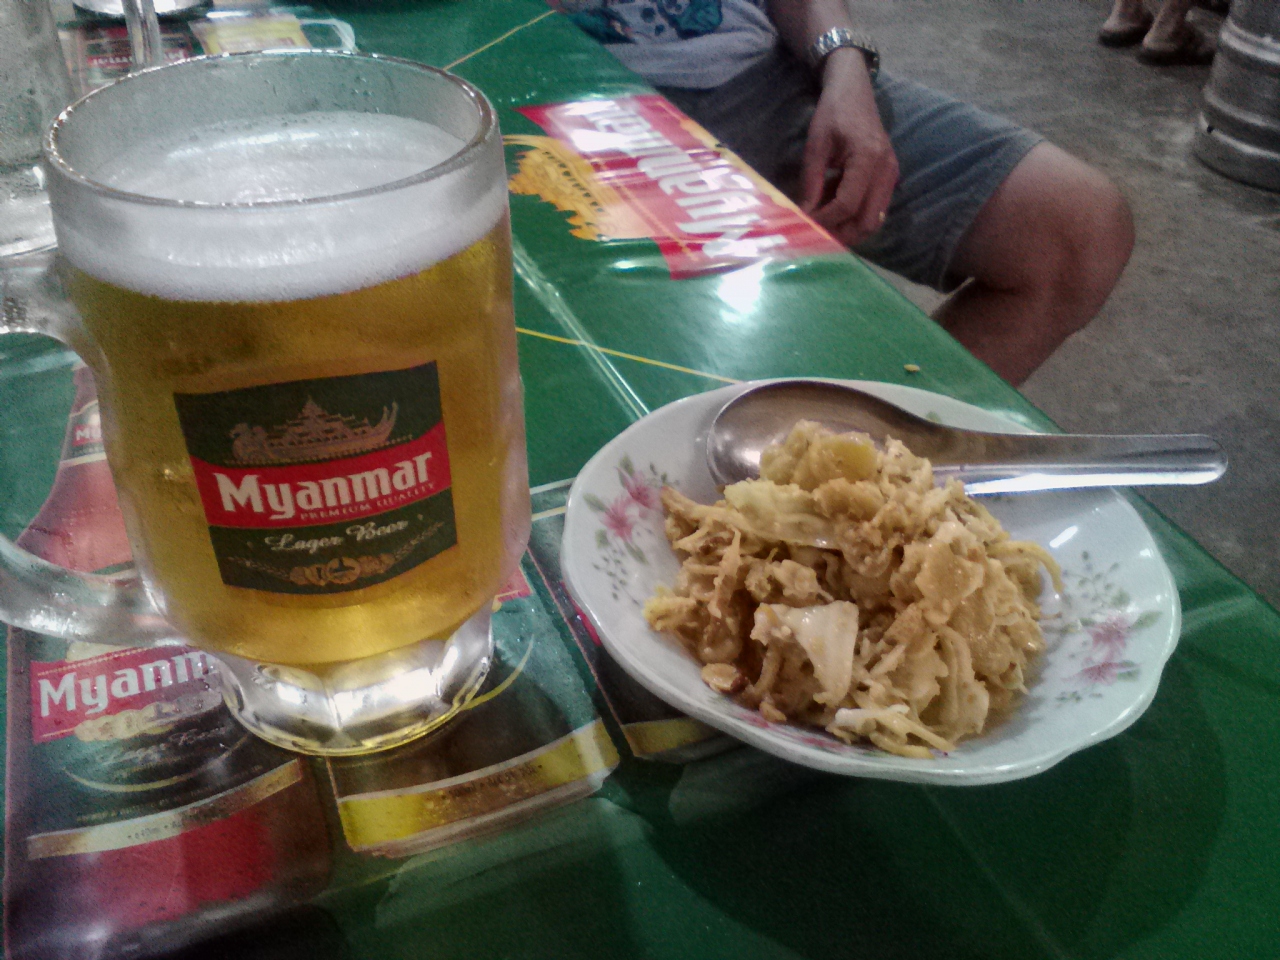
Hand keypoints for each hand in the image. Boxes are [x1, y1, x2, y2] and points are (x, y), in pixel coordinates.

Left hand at [799, 49, 898, 245]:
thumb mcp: (816, 145)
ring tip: (823, 223)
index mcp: (868, 158)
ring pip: (873, 221)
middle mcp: (886, 170)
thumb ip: (811, 182)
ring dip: (848, 228)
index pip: (847, 204)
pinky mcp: (889, 179)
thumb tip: (802, 215)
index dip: (825, 220)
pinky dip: (854, 217)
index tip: (804, 225)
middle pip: (867, 222)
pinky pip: (874, 209)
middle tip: (815, 236)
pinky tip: (832, 209)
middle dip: (841, 234)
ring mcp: (891, 176)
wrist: (855, 91)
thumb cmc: (834, 112)